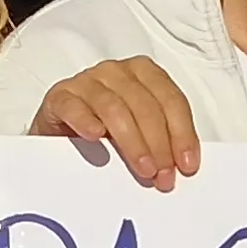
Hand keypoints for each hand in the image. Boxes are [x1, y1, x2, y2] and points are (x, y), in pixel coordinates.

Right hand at [29, 57, 202, 190]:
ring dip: (132, 142)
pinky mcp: (60, 96)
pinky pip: (74, 106)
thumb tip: (180, 165)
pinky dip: (86, 121)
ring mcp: (86, 81)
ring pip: (115, 107)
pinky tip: (96, 137)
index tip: (186, 164)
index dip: (182, 133)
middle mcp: (116, 72)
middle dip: (159, 144)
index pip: (171, 100)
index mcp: (144, 73)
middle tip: (163, 175)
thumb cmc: (106, 132)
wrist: (60, 134)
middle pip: (145, 105)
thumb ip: (162, 140)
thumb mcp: (140, 132)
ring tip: (142, 169)